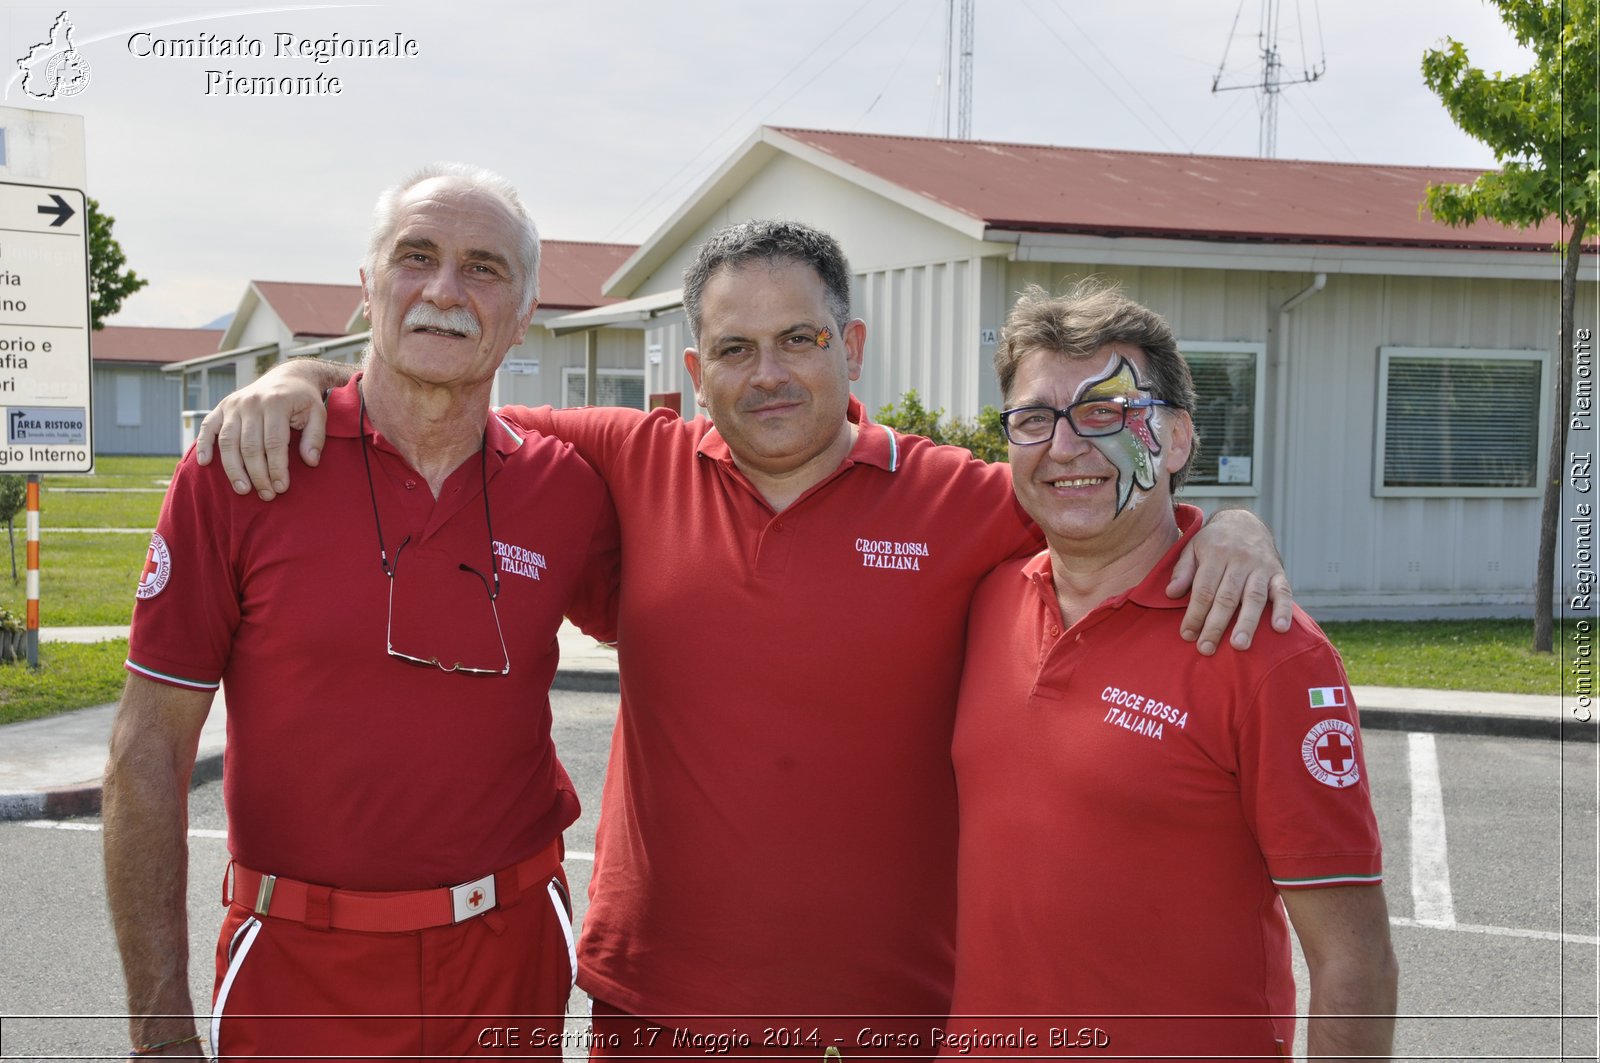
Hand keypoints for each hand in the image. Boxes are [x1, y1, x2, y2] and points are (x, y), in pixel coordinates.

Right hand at [194, 359, 347, 498]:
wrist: (288, 377)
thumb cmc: (304, 400)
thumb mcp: (318, 413)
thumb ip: (316, 437)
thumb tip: (311, 462)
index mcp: (276, 403)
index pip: (274, 443)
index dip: (277, 468)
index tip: (281, 488)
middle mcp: (251, 402)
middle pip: (250, 446)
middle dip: (257, 474)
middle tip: (266, 495)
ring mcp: (234, 404)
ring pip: (228, 441)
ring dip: (233, 468)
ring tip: (243, 490)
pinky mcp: (222, 407)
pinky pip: (208, 427)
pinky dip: (203, 444)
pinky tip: (205, 463)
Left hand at [1167, 507, 1292, 654]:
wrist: (1244, 521)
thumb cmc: (1214, 542)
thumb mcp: (1192, 548)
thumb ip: (1183, 571)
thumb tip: (1171, 593)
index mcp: (1214, 554)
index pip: (1203, 589)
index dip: (1194, 613)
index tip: (1187, 635)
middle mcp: (1239, 560)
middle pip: (1226, 597)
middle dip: (1216, 624)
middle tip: (1206, 648)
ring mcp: (1260, 567)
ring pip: (1253, 597)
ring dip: (1247, 623)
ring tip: (1239, 646)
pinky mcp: (1278, 572)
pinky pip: (1283, 591)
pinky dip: (1283, 610)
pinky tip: (1279, 628)